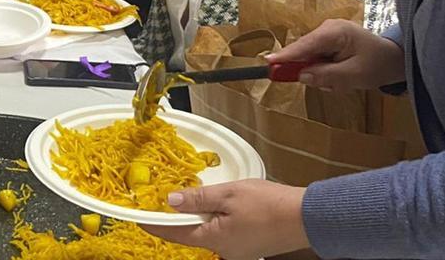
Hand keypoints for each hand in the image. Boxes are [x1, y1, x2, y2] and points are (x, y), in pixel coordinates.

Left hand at [141, 180, 308, 259]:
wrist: (304, 217)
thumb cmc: (268, 204)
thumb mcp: (227, 194)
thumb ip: (197, 198)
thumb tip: (170, 200)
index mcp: (214, 239)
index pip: (174, 234)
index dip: (155, 224)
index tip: (140, 218)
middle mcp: (223, 251)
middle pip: (191, 233)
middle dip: (181, 216)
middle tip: (170, 198)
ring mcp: (236, 251)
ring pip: (208, 232)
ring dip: (202, 215)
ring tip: (203, 196)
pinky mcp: (247, 247)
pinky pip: (224, 233)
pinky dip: (217, 218)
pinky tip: (224, 205)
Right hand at [265, 18, 405, 91]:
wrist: (394, 59)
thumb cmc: (379, 65)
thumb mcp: (355, 76)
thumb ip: (327, 76)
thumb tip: (301, 76)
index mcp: (335, 32)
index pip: (305, 45)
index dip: (286, 55)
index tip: (267, 63)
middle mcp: (327, 28)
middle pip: (305, 52)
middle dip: (313, 71)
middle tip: (330, 84)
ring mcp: (327, 33)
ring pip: (310, 57)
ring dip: (321, 73)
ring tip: (344, 80)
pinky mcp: (328, 41)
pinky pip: (316, 58)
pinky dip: (325, 70)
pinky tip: (341, 75)